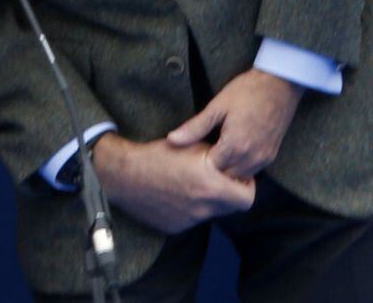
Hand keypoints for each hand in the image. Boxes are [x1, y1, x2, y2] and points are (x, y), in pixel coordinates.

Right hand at [91, 133, 254, 233]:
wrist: (125, 174)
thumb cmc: (158, 154)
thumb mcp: (192, 145)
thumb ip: (218, 156)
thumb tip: (233, 160)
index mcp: (212, 186)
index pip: (247, 197)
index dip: (245, 185)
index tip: (235, 175)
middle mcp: (204, 207)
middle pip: (232, 207)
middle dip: (230, 193)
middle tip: (218, 178)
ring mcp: (190, 220)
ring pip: (211, 212)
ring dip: (209, 199)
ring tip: (192, 181)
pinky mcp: (176, 227)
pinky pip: (192, 218)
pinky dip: (190, 207)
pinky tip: (176, 191)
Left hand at [166, 69, 303, 179]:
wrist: (279, 84)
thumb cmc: (247, 91)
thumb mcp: (217, 106)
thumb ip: (195, 127)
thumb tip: (171, 139)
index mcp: (235, 146)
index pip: (211, 170)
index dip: (198, 164)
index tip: (190, 154)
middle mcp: (251, 158)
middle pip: (226, 178)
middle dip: (212, 172)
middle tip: (198, 158)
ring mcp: (263, 158)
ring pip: (240, 178)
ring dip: (226, 172)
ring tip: (212, 157)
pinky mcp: (270, 155)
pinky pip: (252, 171)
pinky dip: (240, 169)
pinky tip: (229, 155)